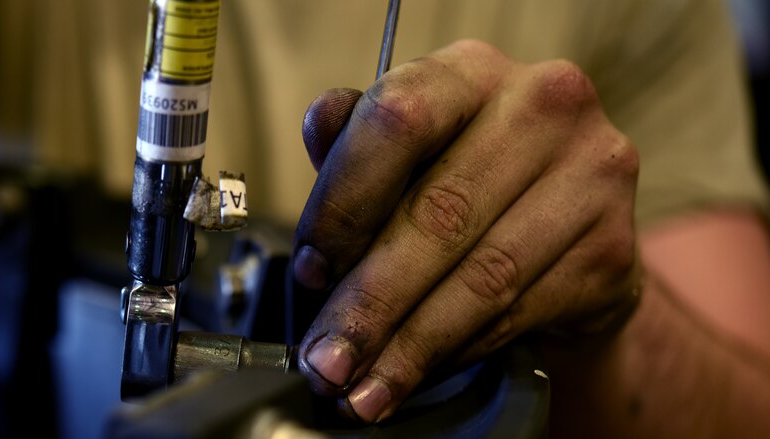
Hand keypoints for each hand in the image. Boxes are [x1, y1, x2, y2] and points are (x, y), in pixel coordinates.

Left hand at [293, 40, 640, 422]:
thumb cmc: (471, 183)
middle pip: (440, 213)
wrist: (569, 228)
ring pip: (480, 278)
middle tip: (325, 357)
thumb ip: (362, 143)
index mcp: (475, 72)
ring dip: (409, 345)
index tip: (310, 270)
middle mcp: (545, 106)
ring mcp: (592, 175)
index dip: (343, 203)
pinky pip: (518, 312)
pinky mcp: (614, 248)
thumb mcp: (412, 152)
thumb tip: (319, 128)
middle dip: (369, 301)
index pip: (398, 121)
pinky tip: (419, 371)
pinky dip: (457, 351)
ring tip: (361, 389)